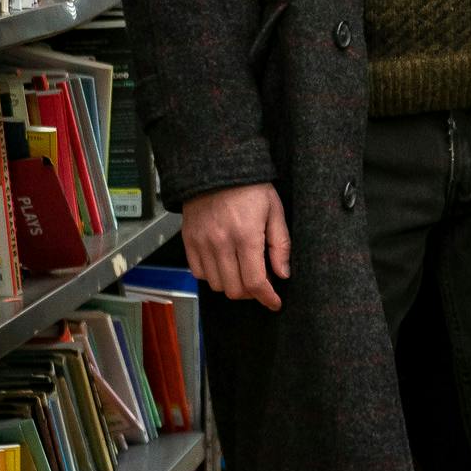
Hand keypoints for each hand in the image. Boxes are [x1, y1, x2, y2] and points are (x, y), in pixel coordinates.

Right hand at [183, 182, 290, 308]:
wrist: (217, 167)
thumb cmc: (250, 187)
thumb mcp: (274, 210)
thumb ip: (280, 244)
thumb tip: (283, 274)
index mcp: (246, 236)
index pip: (255, 282)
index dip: (267, 298)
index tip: (275, 303)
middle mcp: (221, 243)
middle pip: (234, 289)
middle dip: (251, 293)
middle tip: (260, 284)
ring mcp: (202, 243)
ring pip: (216, 284)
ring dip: (231, 285)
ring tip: (242, 272)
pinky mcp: (188, 240)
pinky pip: (198, 272)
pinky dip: (212, 275)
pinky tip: (224, 264)